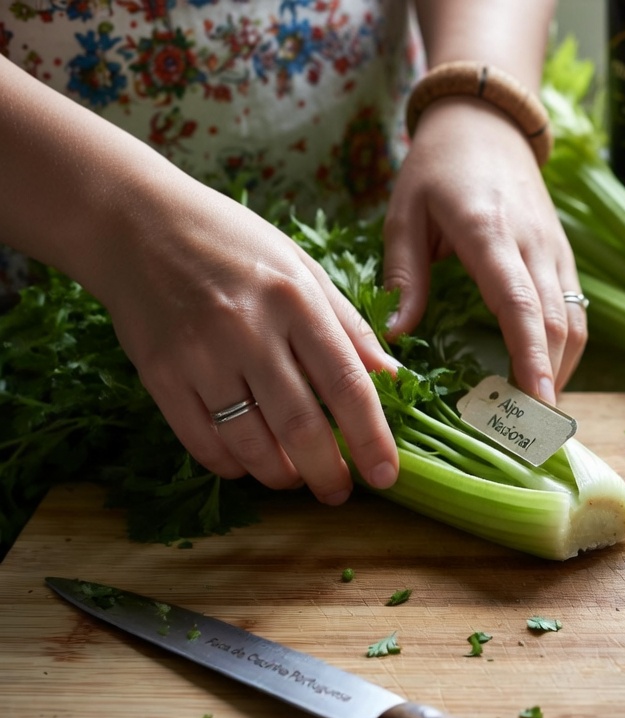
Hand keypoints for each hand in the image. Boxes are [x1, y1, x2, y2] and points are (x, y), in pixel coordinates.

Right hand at [95, 186, 401, 503]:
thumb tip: (392, 378)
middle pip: (300, 425)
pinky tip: (249, 465)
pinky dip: (231, 464)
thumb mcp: (302, 267)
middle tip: (340, 492)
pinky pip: (201, 440)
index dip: (371, 438)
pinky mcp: (159, 373)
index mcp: (295, 299)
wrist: (135, 223)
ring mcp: (199, 355)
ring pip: (250, 442)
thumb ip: (348, 326)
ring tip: (297, 479)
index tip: (387, 474)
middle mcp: (248, 330)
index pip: (346, 384)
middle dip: (327, 471)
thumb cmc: (233, 243)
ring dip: (280, 474)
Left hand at [383, 98, 585, 403]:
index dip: (531, 359)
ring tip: (535, 418)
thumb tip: (397, 340)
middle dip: (549, 383)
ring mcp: (555, 251)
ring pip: (575, 323)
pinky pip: (575, 312)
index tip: (534, 405)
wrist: (488, 122)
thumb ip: (404, 276)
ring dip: (560, 372)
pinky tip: (542, 378)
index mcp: (489, 232)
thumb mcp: (404, 213)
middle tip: (530, 437)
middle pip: (556, 325)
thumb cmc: (438, 166)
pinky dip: (563, 351)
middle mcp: (532, 245)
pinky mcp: (563, 256)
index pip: (520, 305)